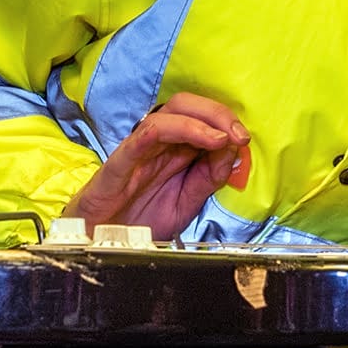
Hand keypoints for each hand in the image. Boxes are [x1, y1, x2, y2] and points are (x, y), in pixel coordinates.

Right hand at [61, 92, 251, 240]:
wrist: (103, 243)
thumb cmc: (140, 220)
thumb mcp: (187, 203)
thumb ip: (209, 178)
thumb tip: (234, 152)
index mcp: (173, 149)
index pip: (200, 117)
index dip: (226, 121)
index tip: (244, 139)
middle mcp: (157, 143)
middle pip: (185, 105)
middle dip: (218, 113)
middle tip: (239, 134)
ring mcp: (139, 149)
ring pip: (167, 114)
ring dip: (202, 120)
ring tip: (223, 137)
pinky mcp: (121, 161)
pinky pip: (144, 136)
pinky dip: (175, 129)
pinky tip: (200, 137)